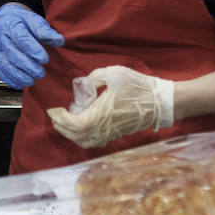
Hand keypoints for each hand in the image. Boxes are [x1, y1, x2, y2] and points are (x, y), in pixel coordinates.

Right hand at [0, 3, 64, 88]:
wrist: (1, 22)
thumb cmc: (19, 22)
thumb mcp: (33, 20)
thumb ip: (45, 31)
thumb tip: (59, 40)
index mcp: (12, 26)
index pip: (22, 39)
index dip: (33, 50)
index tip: (44, 59)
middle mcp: (1, 39)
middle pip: (13, 55)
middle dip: (28, 66)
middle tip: (41, 72)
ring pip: (6, 66)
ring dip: (20, 76)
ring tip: (32, 79)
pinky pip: (1, 72)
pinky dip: (12, 80)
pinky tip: (22, 82)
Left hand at [46, 65, 174, 148]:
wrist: (161, 102)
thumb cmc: (137, 86)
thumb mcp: (113, 74)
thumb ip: (94, 78)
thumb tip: (83, 87)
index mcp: (100, 114)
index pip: (74, 124)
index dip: (61, 119)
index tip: (54, 110)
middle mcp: (103, 128)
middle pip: (76, 135)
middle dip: (62, 127)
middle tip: (55, 115)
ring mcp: (111, 134)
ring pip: (85, 141)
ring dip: (71, 134)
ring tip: (64, 121)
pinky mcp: (117, 135)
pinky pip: (95, 141)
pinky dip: (82, 137)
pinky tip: (80, 126)